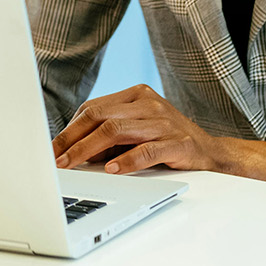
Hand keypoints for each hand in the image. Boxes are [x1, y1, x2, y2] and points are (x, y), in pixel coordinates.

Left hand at [52, 84, 265, 182]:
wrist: (213, 153)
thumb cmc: (167, 142)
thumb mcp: (135, 133)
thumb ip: (107, 137)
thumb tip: (70, 151)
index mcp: (135, 95)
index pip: (92, 108)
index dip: (69, 129)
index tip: (52, 148)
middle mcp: (148, 102)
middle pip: (100, 117)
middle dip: (72, 139)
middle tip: (55, 159)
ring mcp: (164, 120)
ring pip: (117, 131)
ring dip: (89, 150)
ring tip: (72, 165)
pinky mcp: (178, 141)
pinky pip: (147, 149)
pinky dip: (126, 161)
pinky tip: (111, 170)